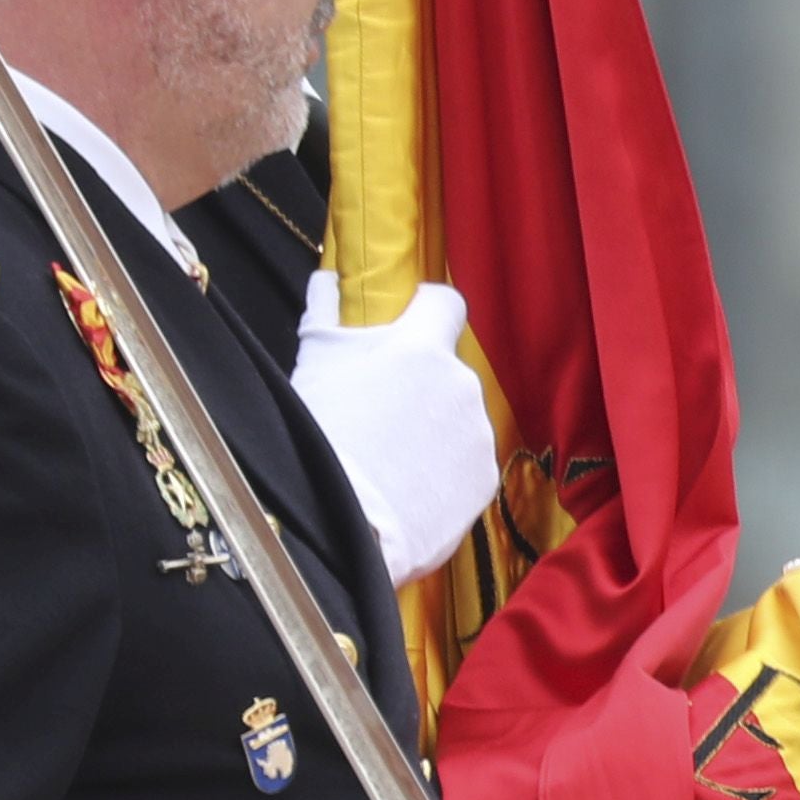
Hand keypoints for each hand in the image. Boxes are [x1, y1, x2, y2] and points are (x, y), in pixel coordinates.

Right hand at [287, 270, 502, 577]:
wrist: (343, 520)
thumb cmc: (319, 434)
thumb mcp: (314, 361)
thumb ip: (326, 313)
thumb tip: (327, 279)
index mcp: (422, 347)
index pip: (445, 302)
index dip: (428, 308)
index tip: (411, 320)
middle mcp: (461, 383)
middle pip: (446, 370)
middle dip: (420, 383)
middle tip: (379, 411)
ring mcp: (479, 433)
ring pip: (457, 418)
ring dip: (433, 428)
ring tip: (389, 457)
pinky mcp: (485, 478)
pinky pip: (465, 462)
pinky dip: (443, 469)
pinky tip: (408, 486)